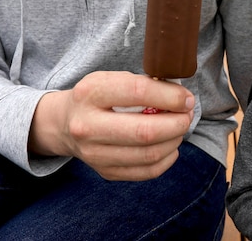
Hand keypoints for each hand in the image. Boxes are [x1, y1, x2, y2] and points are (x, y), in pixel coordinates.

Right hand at [29, 71, 194, 180]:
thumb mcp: (111, 78)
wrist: (64, 123)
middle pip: (145, 132)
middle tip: (187, 115)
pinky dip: (167, 159)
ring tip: (179, 128)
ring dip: (174, 140)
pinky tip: (170, 146)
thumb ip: (143, 84)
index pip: (138, 93)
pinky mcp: (105, 172)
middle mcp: (87, 126)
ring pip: (149, 154)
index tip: (186, 98)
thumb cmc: (96, 97)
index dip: (170, 97)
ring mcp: (94, 153)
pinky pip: (147, 171)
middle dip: (177, 124)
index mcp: (91, 93)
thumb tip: (180, 97)